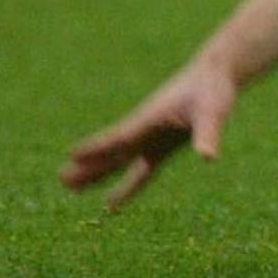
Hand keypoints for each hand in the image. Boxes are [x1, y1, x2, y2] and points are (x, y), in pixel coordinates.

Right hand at [61, 57, 237, 209]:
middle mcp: (146, 130)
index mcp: (152, 118)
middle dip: (89, 165)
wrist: (216, 75)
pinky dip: (127, 185)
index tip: (72, 153)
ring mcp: (152, 138)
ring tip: (71, 188)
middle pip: (112, 152)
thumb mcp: (213, 110)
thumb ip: (208, 133)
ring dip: (98, 175)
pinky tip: (113, 202)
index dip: (98, 145)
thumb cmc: (214, 89)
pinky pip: (139, 169)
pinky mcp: (162, 146)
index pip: (121, 135)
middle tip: (62, 179)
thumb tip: (208, 157)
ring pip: (119, 162)